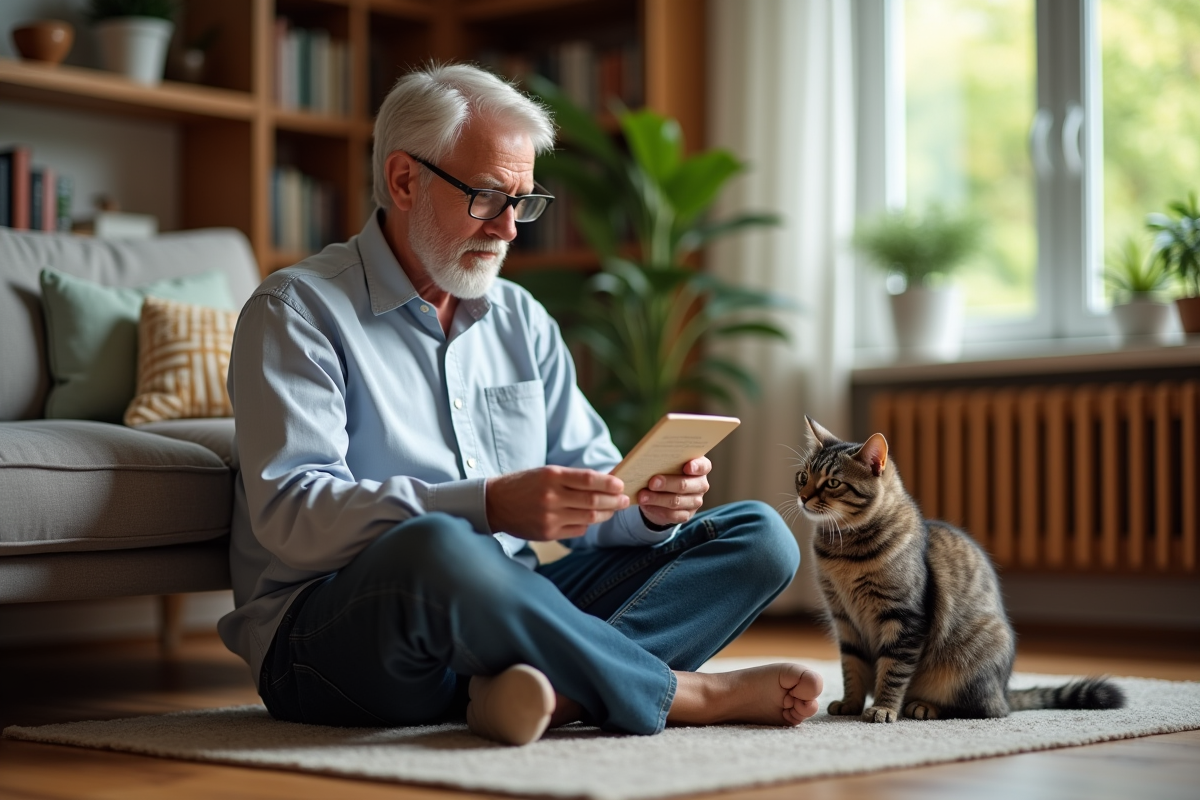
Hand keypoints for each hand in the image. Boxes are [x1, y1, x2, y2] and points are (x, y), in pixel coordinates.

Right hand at [486, 466, 629, 540]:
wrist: (495, 503)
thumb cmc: (524, 484)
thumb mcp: (545, 473)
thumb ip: (572, 478)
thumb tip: (605, 483)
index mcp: (551, 476)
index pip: (588, 479)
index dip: (608, 483)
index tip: (621, 485)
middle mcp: (551, 497)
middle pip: (592, 500)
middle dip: (613, 501)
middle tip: (625, 500)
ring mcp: (549, 517)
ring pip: (588, 517)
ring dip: (605, 514)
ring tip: (612, 509)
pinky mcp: (547, 533)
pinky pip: (577, 530)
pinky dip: (587, 524)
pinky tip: (590, 519)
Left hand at [638, 457, 710, 527]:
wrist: (664, 493)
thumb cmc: (666, 471)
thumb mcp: (667, 463)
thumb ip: (665, 460)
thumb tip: (650, 461)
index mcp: (700, 468)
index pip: (703, 466)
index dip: (696, 467)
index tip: (687, 467)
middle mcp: (700, 484)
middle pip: (685, 485)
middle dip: (667, 483)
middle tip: (652, 482)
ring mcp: (695, 501)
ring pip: (677, 501)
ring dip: (657, 499)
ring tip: (642, 496)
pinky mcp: (686, 515)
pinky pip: (673, 515)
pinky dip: (657, 510)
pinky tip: (646, 505)